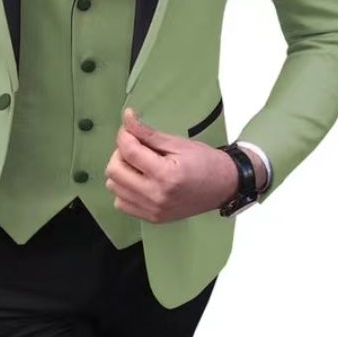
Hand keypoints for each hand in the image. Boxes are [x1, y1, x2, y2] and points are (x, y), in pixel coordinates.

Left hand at [104, 108, 264, 222]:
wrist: (224, 187)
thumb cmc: (204, 161)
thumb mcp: (177, 143)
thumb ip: (147, 133)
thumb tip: (127, 118)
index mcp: (165, 175)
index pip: (129, 152)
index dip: (124, 135)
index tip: (129, 126)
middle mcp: (156, 196)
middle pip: (114, 171)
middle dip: (120, 153)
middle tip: (135, 146)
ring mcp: (153, 210)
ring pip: (114, 187)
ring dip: (121, 171)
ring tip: (138, 164)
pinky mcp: (152, 218)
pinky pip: (121, 203)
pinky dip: (124, 189)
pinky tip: (139, 180)